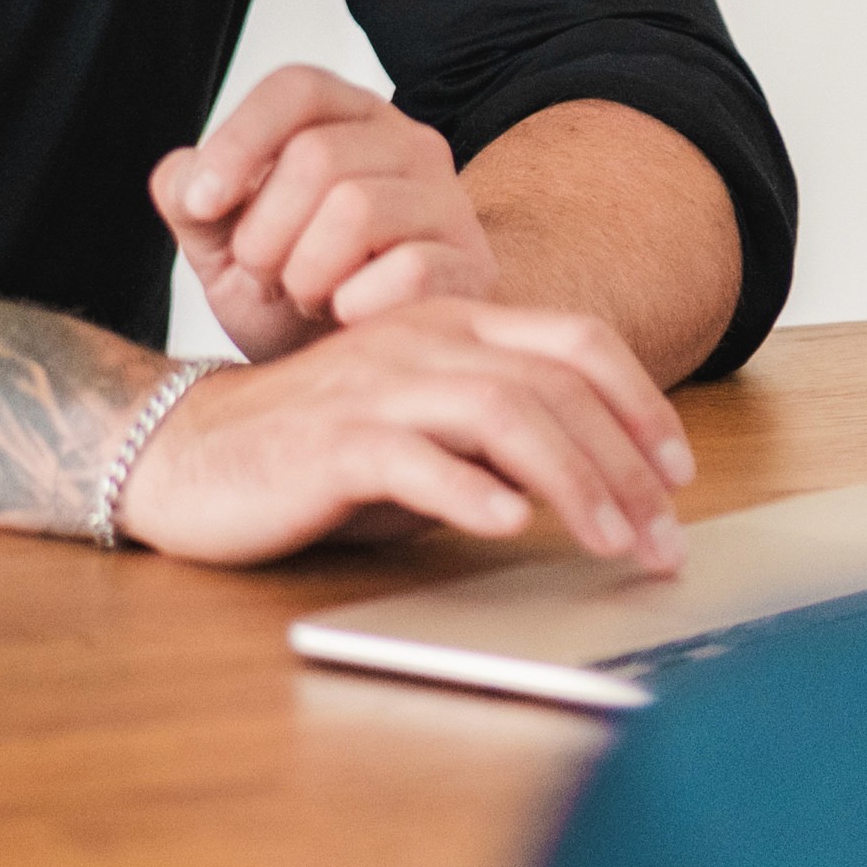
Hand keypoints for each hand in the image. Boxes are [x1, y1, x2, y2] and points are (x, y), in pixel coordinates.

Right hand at [110, 299, 692, 571]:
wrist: (187, 454)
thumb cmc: (314, 451)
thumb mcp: (424, 434)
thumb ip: (497, 441)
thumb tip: (593, 488)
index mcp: (451, 323)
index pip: (576, 338)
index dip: (641, 401)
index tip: (679, 471)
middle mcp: (422, 341)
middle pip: (555, 385)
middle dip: (627, 466)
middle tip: (665, 541)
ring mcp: (376, 387)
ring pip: (503, 414)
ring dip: (574, 483)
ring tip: (612, 544)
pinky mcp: (330, 442)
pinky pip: (414, 459)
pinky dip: (470, 491)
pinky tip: (506, 526)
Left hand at [153, 65, 496, 356]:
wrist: (348, 376)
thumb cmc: (287, 299)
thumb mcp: (221, 247)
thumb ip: (190, 201)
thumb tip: (186, 176)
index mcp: (346, 119)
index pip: (297, 88)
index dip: (239, 140)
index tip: (201, 204)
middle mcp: (408, 144)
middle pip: (317, 155)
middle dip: (265, 231)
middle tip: (263, 274)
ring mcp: (449, 204)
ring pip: (358, 209)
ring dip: (305, 272)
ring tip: (305, 296)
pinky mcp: (473, 268)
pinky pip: (408, 271)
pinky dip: (353, 306)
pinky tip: (346, 319)